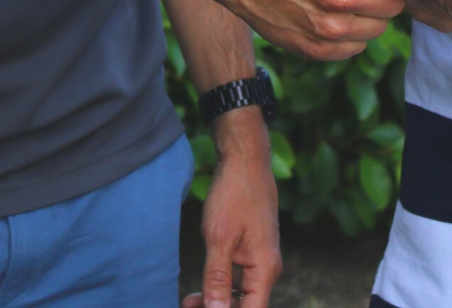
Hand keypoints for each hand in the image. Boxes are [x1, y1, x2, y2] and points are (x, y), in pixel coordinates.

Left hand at [183, 111, 280, 307]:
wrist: (245, 159)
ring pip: (239, 296)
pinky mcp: (250, 252)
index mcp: (264, 269)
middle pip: (244, 306)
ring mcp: (259, 260)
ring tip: (187, 301)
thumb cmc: (235, 193)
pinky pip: (236, 280)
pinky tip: (197, 290)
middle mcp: (266, 269)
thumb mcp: (219, 238)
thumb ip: (217, 278)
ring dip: (214, 302)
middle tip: (186, 304)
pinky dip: (218, 287)